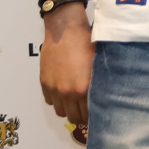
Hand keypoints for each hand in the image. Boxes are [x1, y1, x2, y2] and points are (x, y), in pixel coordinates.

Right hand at [40, 4, 93, 124]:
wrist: (66, 30)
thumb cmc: (87, 43)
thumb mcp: (98, 64)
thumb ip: (99, 83)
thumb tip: (104, 97)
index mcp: (84, 88)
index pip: (89, 115)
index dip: (93, 116)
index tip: (97, 113)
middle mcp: (68, 92)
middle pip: (74, 117)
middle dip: (81, 116)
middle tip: (85, 109)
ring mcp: (54, 89)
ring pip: (60, 112)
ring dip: (68, 109)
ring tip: (74, 101)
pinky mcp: (44, 83)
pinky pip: (50, 101)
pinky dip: (56, 100)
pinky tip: (63, 91)